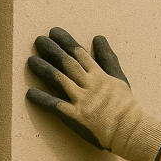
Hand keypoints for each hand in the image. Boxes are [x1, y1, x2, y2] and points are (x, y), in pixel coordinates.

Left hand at [26, 27, 160, 160]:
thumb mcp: (118, 77)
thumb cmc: (125, 104)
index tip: (54, 32)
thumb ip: (107, 57)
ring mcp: (82, 100)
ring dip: (44, 69)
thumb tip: (98, 38)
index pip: (80, 54)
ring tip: (31, 60)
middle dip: (52, 50)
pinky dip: (42, 99)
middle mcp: (89, 85)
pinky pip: (56, 106)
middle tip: (38, 40)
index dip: (66, 42)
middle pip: (67, 63)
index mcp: (99, 75)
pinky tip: (30, 93)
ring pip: (59, 80)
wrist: (130, 129)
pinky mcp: (75, 116)